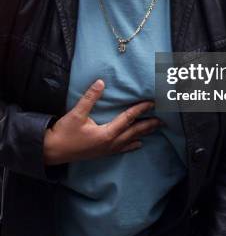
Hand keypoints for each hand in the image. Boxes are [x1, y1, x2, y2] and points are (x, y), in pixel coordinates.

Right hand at [43, 79, 160, 164]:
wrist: (52, 152)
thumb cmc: (64, 133)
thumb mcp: (76, 113)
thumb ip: (90, 98)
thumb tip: (101, 82)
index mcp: (106, 134)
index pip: (128, 119)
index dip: (140, 109)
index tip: (152, 103)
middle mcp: (110, 143)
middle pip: (134, 132)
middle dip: (149, 125)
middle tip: (163, 120)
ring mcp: (107, 150)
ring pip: (130, 141)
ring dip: (143, 134)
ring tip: (155, 130)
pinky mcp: (102, 153)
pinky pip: (122, 149)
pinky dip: (132, 145)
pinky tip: (139, 144)